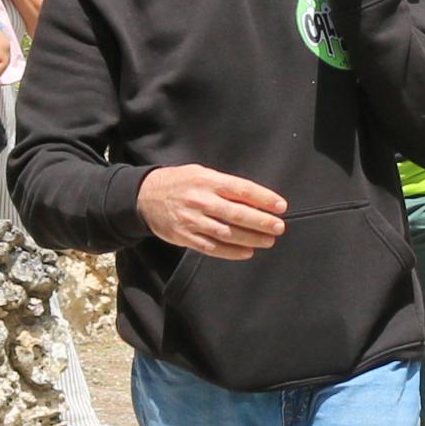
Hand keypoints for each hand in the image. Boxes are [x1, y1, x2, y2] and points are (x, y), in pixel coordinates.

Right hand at [138, 164, 287, 258]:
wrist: (144, 196)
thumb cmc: (179, 182)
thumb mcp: (200, 173)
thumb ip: (224, 184)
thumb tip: (254, 198)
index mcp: (207, 181)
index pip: (241, 189)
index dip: (263, 198)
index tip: (281, 206)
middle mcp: (201, 200)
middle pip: (236, 213)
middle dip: (261, 221)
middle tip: (279, 227)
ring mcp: (192, 220)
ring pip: (226, 232)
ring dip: (250, 239)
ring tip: (267, 241)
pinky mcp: (185, 237)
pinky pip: (211, 247)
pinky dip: (231, 252)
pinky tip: (246, 252)